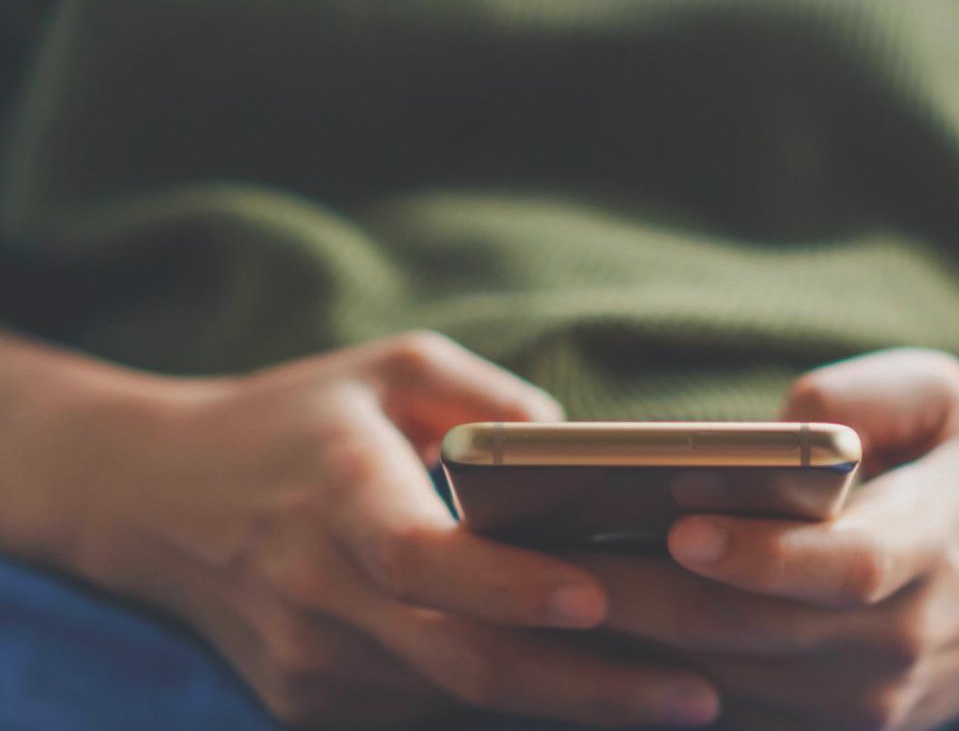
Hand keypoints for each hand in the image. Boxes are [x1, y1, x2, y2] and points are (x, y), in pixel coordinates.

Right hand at [44, 332, 718, 727]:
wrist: (154, 497)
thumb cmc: (293, 418)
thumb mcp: (389, 368)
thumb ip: (488, 397)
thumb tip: (577, 451)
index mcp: (338, 497)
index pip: (425, 560)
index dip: (511, 587)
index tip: (598, 598)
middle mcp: (320, 593)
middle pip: (464, 659)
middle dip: (589, 687)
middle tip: (698, 693)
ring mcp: (311, 662)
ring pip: (457, 698)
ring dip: (568, 702)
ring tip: (675, 696)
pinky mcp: (310, 701)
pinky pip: (427, 707)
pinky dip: (508, 703)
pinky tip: (583, 692)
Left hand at [583, 349, 958, 729]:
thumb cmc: (949, 476)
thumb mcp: (941, 401)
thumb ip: (869, 394)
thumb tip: (774, 427)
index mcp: (930, 547)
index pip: (847, 566)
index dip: (763, 551)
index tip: (677, 522)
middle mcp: (898, 641)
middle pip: (756, 632)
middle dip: (644, 598)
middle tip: (549, 558)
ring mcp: (863, 705)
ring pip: (725, 684)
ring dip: (627, 645)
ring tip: (542, 592)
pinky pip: (724, 719)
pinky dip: (648, 686)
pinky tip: (580, 640)